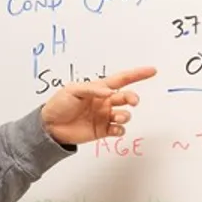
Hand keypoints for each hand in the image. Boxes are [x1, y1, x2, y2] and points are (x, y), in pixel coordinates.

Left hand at [41, 66, 156, 144]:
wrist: (49, 127)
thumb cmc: (59, 105)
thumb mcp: (72, 90)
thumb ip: (92, 89)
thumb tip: (109, 93)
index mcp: (99, 89)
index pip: (122, 79)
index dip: (137, 74)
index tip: (152, 71)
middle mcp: (104, 102)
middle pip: (126, 97)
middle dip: (132, 98)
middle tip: (132, 101)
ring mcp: (104, 116)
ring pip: (124, 115)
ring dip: (125, 115)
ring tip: (118, 117)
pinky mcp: (102, 131)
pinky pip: (118, 130)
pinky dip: (120, 130)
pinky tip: (115, 129)